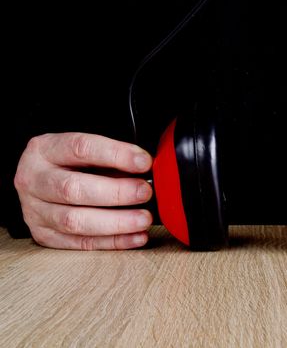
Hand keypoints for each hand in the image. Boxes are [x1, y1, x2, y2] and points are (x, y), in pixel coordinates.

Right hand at [14, 133, 153, 249]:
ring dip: (115, 222)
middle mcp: (33, 180)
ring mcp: (35, 211)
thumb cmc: (72, 164)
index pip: (81, 148)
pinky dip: (113, 242)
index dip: (116, 155)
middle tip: (145, 192)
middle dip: (116, 192)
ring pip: (74, 221)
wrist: (40, 182)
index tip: (144, 162)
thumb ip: (113, 159)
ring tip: (143, 219)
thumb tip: (148, 172)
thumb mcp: (86, 151)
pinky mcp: (44, 236)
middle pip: (72, 189)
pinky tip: (136, 237)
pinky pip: (80, 243)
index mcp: (44, 150)